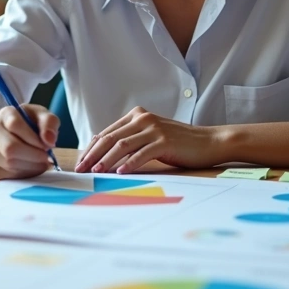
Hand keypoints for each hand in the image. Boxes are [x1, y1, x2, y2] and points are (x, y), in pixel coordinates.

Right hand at [0, 103, 59, 178]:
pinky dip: (25, 173)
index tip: (46, 145)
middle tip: (45, 157)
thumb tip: (50, 140)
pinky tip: (30, 165)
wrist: (5, 135)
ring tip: (39, 161)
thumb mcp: (41, 116)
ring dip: (31, 166)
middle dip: (34, 156)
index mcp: (5, 114)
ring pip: (10, 164)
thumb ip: (49, 122)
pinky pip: (9, 175)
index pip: (15, 124)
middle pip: (10, 148)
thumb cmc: (28, 125)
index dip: (33, 138)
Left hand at [74, 107, 222, 173]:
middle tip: (81, 169)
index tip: (80, 163)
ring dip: (107, 160)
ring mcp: (154, 129)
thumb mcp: (151, 137)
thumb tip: (103, 156)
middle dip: (93, 155)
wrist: (209, 142)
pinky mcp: (165, 141)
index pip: (106, 133)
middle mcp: (143, 119)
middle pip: (110, 137)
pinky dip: (129, 164)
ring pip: (122, 145)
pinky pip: (142, 153)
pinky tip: (120, 173)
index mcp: (137, 116)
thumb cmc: (178, 143)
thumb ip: (131, 141)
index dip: (91, 149)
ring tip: (96, 172)